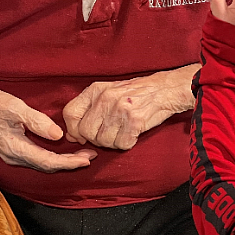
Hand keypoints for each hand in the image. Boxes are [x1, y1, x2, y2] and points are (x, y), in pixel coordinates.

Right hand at [0, 78, 96, 171]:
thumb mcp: (15, 108)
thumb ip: (37, 122)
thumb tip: (58, 135)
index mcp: (16, 149)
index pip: (49, 162)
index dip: (70, 162)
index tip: (87, 159)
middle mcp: (14, 156)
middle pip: (48, 166)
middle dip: (71, 163)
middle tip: (91, 156)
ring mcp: (12, 155)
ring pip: (42, 164)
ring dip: (63, 161)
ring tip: (82, 155)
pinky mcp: (12, 150)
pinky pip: (37, 158)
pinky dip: (52, 156)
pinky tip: (62, 150)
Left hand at [62, 65, 197, 149]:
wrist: (164, 89)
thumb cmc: (135, 94)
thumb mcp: (108, 92)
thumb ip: (89, 110)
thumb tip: (72, 135)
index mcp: (96, 90)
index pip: (70, 113)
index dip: (73, 129)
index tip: (82, 135)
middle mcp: (106, 98)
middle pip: (86, 132)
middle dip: (95, 139)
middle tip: (108, 135)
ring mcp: (120, 109)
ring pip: (103, 141)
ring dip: (112, 143)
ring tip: (122, 132)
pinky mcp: (134, 121)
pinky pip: (121, 144)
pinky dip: (126, 143)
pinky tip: (132, 133)